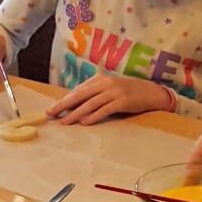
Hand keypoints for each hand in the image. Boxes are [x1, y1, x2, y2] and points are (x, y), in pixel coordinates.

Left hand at [46, 75, 172, 124]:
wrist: (151, 92)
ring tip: (64, 121)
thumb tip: (73, 104)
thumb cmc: (127, 92)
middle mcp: (105, 83)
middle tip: (51, 113)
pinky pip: (104, 110)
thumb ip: (93, 94)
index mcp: (99, 79)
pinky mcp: (122, 101)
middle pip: (80, 95)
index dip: (64, 100)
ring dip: (75, 113)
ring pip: (90, 104)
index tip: (53, 108)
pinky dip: (93, 116)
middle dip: (63, 105)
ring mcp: (114, 92)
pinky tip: (84, 123)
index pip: (78, 91)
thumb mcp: (109, 89)